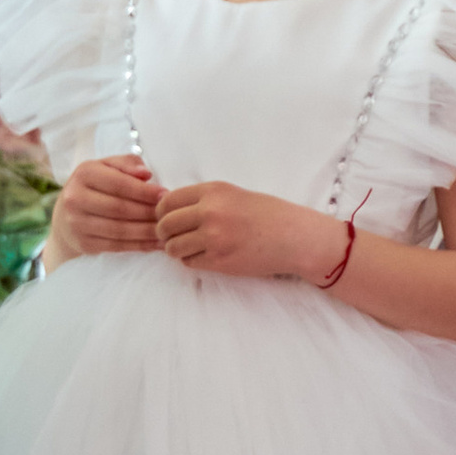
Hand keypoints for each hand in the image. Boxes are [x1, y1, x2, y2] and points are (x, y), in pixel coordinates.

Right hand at [49, 155, 164, 260]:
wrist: (65, 218)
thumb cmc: (95, 187)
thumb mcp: (106, 167)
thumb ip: (127, 164)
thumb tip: (146, 174)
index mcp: (84, 173)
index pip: (119, 183)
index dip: (144, 191)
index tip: (166, 195)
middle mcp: (75, 198)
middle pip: (119, 208)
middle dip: (148, 212)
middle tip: (169, 215)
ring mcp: (76, 223)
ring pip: (119, 230)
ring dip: (147, 232)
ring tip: (167, 231)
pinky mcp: (83, 243)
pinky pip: (117, 246)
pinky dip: (140, 246)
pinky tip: (156, 244)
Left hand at [154, 180, 339, 281]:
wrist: (293, 237)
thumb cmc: (265, 214)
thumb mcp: (232, 195)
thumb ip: (202, 200)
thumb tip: (166, 209)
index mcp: (213, 191)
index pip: (167, 202)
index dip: (162, 213)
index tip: (167, 219)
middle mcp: (210, 212)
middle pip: (164, 225)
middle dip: (164, 233)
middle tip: (173, 237)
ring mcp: (214, 238)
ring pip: (173, 247)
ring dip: (177, 249)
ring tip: (190, 247)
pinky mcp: (219, 261)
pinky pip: (189, 263)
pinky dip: (192, 260)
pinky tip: (206, 255)